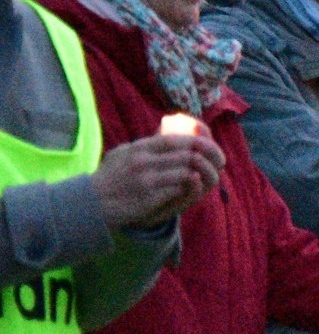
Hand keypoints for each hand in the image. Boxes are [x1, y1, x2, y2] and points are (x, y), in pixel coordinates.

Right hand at [94, 133, 225, 226]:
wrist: (91, 203)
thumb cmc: (110, 177)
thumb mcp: (123, 153)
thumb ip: (146, 144)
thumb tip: (168, 130)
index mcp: (139, 148)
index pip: (176, 140)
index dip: (198, 143)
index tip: (210, 149)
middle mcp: (143, 161)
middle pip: (186, 156)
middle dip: (204, 161)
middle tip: (212, 166)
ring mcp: (146, 180)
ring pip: (186, 173)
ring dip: (197, 176)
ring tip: (200, 178)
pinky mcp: (148, 198)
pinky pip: (178, 190)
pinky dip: (187, 189)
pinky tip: (187, 190)